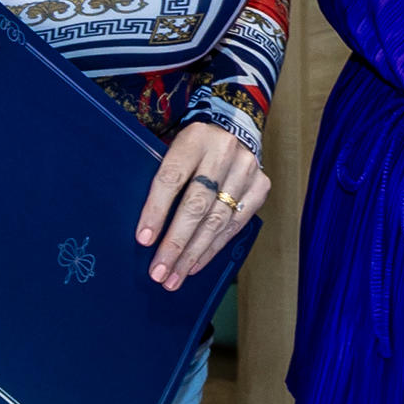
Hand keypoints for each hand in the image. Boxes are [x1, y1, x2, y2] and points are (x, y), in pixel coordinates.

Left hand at [136, 121, 267, 289]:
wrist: (234, 127)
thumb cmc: (192, 148)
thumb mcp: (172, 148)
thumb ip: (161, 178)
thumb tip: (142, 229)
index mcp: (195, 137)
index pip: (172, 178)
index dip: (156, 211)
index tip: (144, 239)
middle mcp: (224, 151)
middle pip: (196, 204)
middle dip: (176, 243)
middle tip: (159, 271)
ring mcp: (246, 169)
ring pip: (217, 219)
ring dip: (193, 253)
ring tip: (174, 277)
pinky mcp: (260, 186)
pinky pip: (235, 224)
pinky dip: (214, 247)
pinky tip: (196, 264)